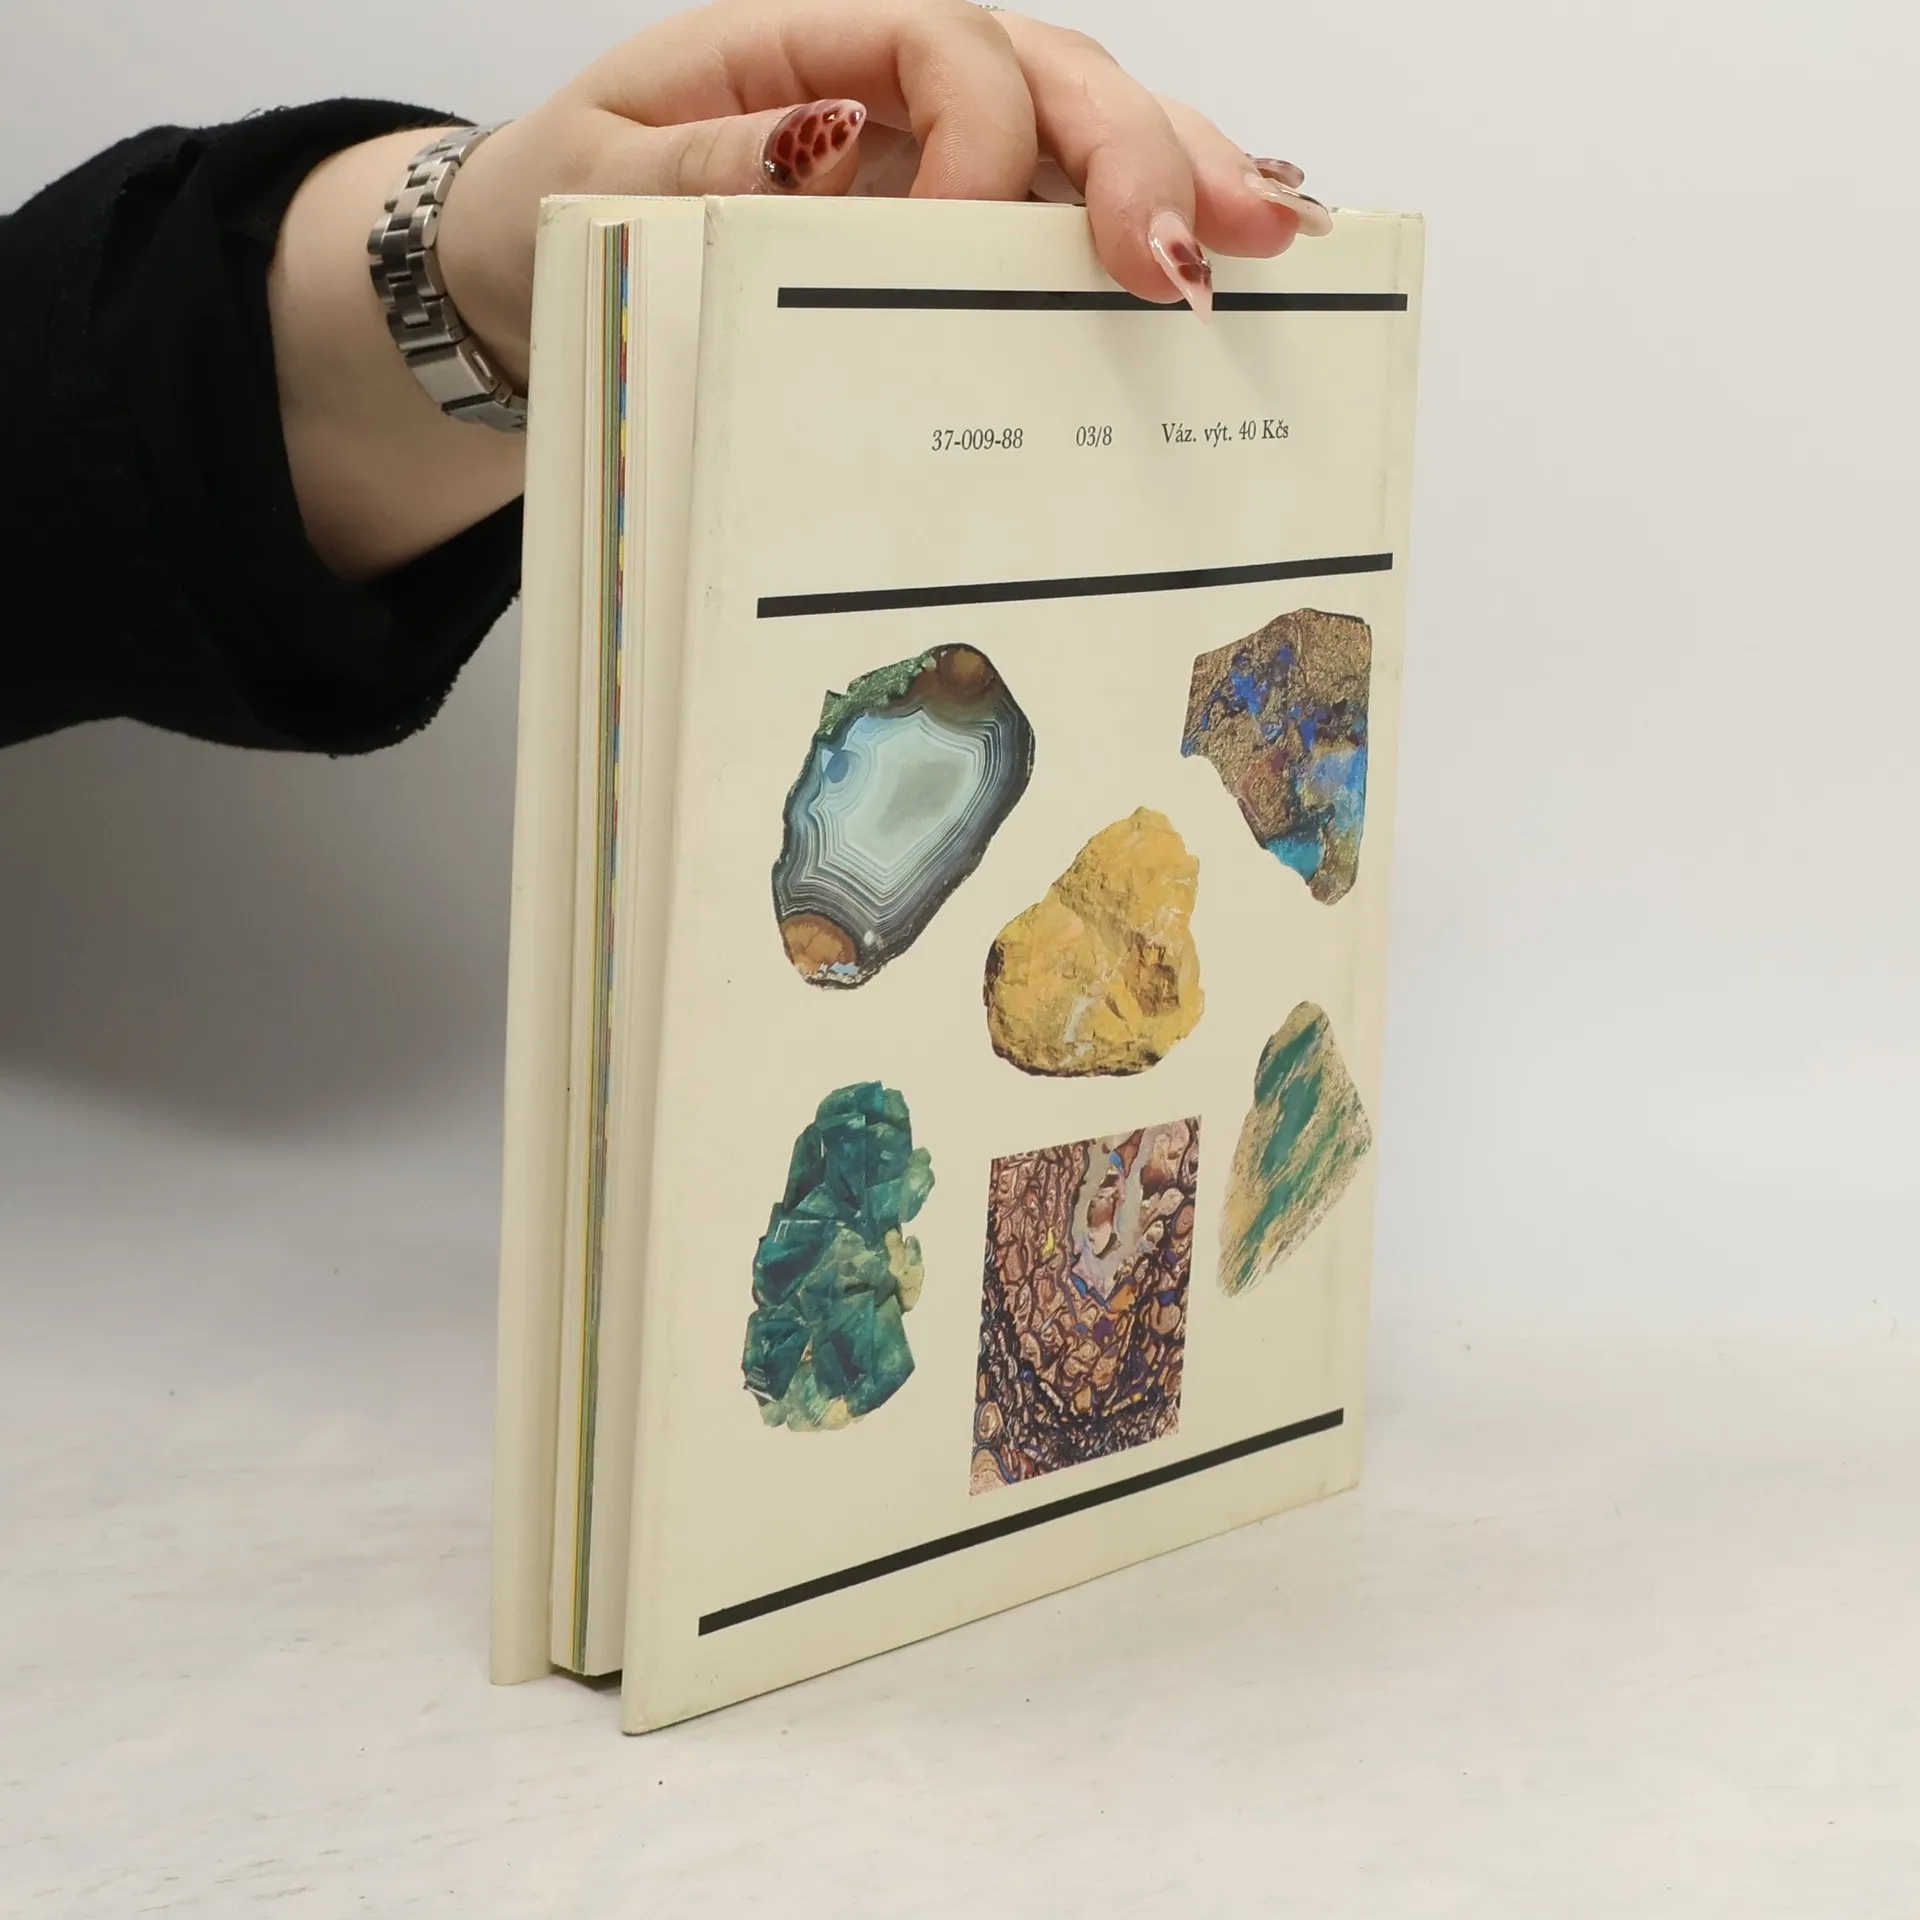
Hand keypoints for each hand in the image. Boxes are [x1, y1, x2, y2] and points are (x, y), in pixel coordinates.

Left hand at [270, 0, 1330, 577]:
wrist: (532, 270)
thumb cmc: (563, 212)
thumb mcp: (599, 180)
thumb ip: (706, 160)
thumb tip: (832, 148)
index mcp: (808, 45)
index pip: (941, 45)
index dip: (980, 131)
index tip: (968, 235)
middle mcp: (895, 88)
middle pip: (1052, 78)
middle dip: (1136, 154)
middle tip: (1198, 243)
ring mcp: (938, 157)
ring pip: (1088, 134)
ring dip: (1183, 181)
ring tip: (1270, 236)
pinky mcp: (954, 231)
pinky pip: (1065, 214)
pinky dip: (1150, 228)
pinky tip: (1229, 254)